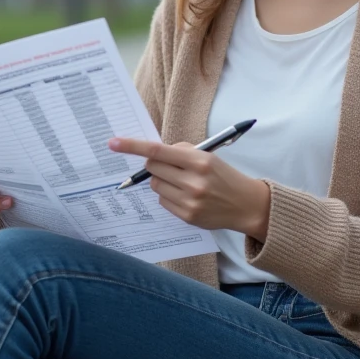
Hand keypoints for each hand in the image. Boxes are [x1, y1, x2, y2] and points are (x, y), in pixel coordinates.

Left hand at [108, 138, 269, 238]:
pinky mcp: (187, 215)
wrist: (246, 204)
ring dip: (162, 181)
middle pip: (152, 168)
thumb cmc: (224, 176)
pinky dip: (169, 195)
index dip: (133, 146)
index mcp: (199, 160)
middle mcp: (193, 181)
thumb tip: (152, 153)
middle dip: (155, 164)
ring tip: (182, 183)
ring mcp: (189, 200)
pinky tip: (186, 196)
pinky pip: (163, 201)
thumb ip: (181, 152)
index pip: (158, 150)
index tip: (114, 143)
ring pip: (155, 185)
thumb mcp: (208, 156)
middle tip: (170, 166)